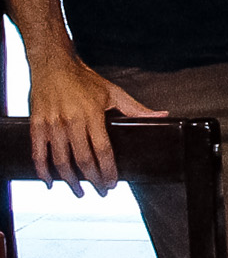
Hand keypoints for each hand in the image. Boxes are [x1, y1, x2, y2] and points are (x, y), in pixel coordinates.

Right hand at [28, 58, 158, 193]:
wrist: (53, 65)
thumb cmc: (84, 79)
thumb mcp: (113, 92)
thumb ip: (136, 109)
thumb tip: (161, 116)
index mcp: (92, 115)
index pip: (103, 150)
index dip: (108, 170)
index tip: (113, 183)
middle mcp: (71, 122)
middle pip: (83, 160)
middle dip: (93, 180)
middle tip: (101, 192)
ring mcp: (52, 125)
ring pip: (61, 161)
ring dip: (70, 180)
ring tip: (80, 191)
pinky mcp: (36, 125)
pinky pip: (38, 154)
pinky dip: (43, 171)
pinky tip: (51, 182)